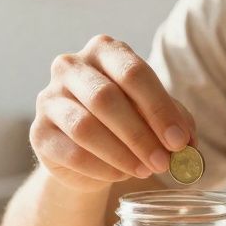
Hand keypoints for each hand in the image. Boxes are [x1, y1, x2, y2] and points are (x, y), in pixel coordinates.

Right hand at [31, 35, 195, 191]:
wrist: (87, 152)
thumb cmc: (126, 122)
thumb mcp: (155, 116)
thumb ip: (174, 122)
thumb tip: (187, 143)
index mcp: (104, 50)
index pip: (133, 72)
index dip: (159, 108)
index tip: (179, 141)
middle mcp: (71, 66)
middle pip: (105, 97)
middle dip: (140, 134)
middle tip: (163, 162)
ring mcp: (49, 98)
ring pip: (84, 127)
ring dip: (120, 154)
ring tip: (144, 171)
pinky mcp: (38, 132)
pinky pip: (71, 152)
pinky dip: (101, 168)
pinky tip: (119, 175)